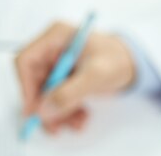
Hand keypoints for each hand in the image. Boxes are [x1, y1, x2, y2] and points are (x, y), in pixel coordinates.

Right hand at [15, 22, 135, 133]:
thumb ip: (70, 91)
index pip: (26, 60)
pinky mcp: (62, 76)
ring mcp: (56, 62)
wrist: (134, 63)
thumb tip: (44, 109)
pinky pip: (54, 98)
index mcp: (56, 35)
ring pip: (43, 93)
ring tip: (77, 122)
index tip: (36, 109)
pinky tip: (80, 117)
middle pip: (33, 81)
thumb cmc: (119, 59)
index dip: (26, 86)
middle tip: (57, 125)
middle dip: (46, 105)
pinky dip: (64, 112)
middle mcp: (53, 47)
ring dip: (57, 113)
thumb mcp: (96, 74)